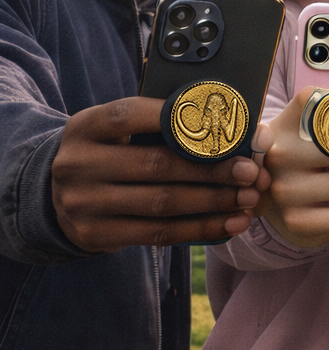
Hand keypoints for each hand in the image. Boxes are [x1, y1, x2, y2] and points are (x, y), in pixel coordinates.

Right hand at [51, 96, 264, 250]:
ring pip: (162, 203)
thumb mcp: (116, 132)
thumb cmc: (109, 154)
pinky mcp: (96, 234)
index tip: (223, 125)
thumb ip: (159, 126)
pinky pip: (159, 233)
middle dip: (212, 170)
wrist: (57, 196)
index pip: (132, 115)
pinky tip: (232, 223)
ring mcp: (84, 202)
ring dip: (214, 202)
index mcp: (86, 127)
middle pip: (157, 165)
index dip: (178, 117)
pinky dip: (202, 228)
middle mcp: (79, 163)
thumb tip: (232, 127)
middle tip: (251, 172)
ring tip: (250, 198)